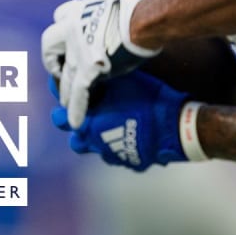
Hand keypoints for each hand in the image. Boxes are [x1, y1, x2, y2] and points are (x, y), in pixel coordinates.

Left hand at [40, 0, 166, 128]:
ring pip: (64, 75)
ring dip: (65, 90)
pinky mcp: (86, 70)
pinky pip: (78, 92)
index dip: (63, 29)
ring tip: (66, 103)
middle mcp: (71, 29)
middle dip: (54, 60)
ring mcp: (76, 51)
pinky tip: (76, 120)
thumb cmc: (145, 6)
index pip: (60, 16)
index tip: (68, 38)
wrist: (145, 20)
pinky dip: (77, 108)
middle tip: (62, 71)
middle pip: (49, 45)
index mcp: (80, 9)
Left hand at [51, 71, 191, 171]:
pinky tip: (132, 136)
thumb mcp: (124, 82)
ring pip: (96, 151)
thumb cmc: (147, 100)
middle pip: (75, 140)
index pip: (61, 117)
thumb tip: (93, 72)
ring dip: (97, 141)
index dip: (63, 108)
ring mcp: (112, 155)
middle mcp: (95, 142)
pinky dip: (121, 147)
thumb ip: (104, 81)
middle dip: (78, 129)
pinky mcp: (130, 162)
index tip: (66, 99)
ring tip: (110, 128)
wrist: (173, 127)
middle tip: (87, 116)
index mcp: (90, 122)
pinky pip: (119, 156)